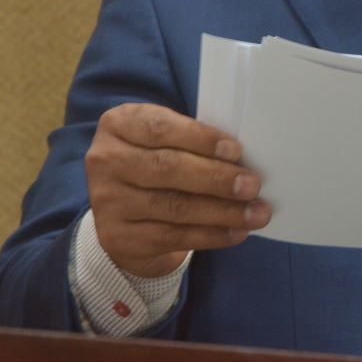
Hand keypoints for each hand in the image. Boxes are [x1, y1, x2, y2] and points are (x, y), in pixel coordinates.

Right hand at [83, 102, 269, 277]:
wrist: (122, 211)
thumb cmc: (156, 161)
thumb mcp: (164, 140)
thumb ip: (192, 140)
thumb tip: (244, 158)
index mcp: (118, 124)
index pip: (160, 128)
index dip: (200, 138)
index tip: (236, 151)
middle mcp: (106, 160)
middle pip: (168, 168)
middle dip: (216, 178)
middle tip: (252, 185)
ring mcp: (107, 200)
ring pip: (173, 206)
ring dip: (222, 211)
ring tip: (256, 213)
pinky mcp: (117, 236)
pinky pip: (171, 237)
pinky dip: (210, 235)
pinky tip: (236, 232)